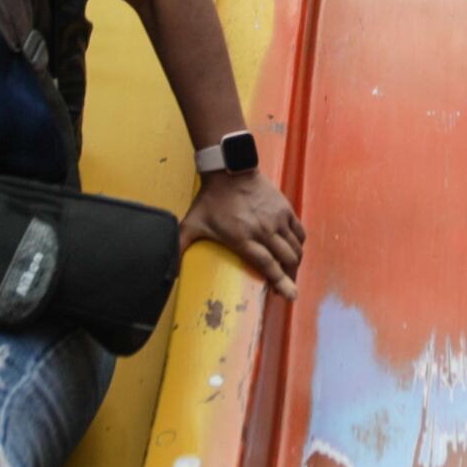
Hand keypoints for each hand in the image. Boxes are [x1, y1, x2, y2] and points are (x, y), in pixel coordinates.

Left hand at [184, 167, 304, 289]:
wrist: (229, 171)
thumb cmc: (211, 200)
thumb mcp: (192, 224)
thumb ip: (179, 246)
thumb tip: (166, 269)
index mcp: (243, 238)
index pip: (268, 265)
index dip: (281, 282)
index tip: (290, 295)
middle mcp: (264, 231)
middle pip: (287, 260)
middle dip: (290, 277)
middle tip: (287, 287)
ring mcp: (276, 219)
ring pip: (295, 248)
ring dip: (295, 263)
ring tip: (291, 271)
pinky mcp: (285, 209)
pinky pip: (299, 232)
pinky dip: (299, 244)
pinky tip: (294, 250)